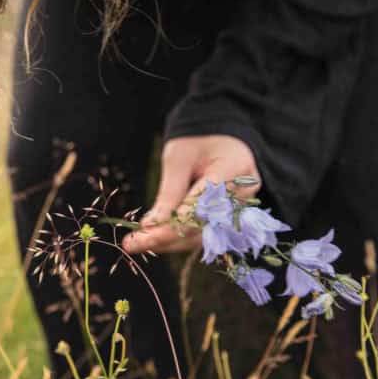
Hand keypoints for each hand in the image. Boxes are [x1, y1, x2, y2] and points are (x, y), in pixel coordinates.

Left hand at [122, 135, 259, 254]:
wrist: (219, 134)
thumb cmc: (197, 140)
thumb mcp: (178, 158)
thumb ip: (169, 193)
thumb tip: (150, 227)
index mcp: (233, 170)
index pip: (197, 210)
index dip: (167, 228)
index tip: (137, 239)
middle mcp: (244, 193)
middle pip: (201, 227)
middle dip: (165, 238)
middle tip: (133, 244)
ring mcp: (243, 206)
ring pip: (204, 235)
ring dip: (171, 241)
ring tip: (141, 241)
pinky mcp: (234, 214)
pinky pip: (206, 231)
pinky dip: (181, 236)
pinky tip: (157, 237)